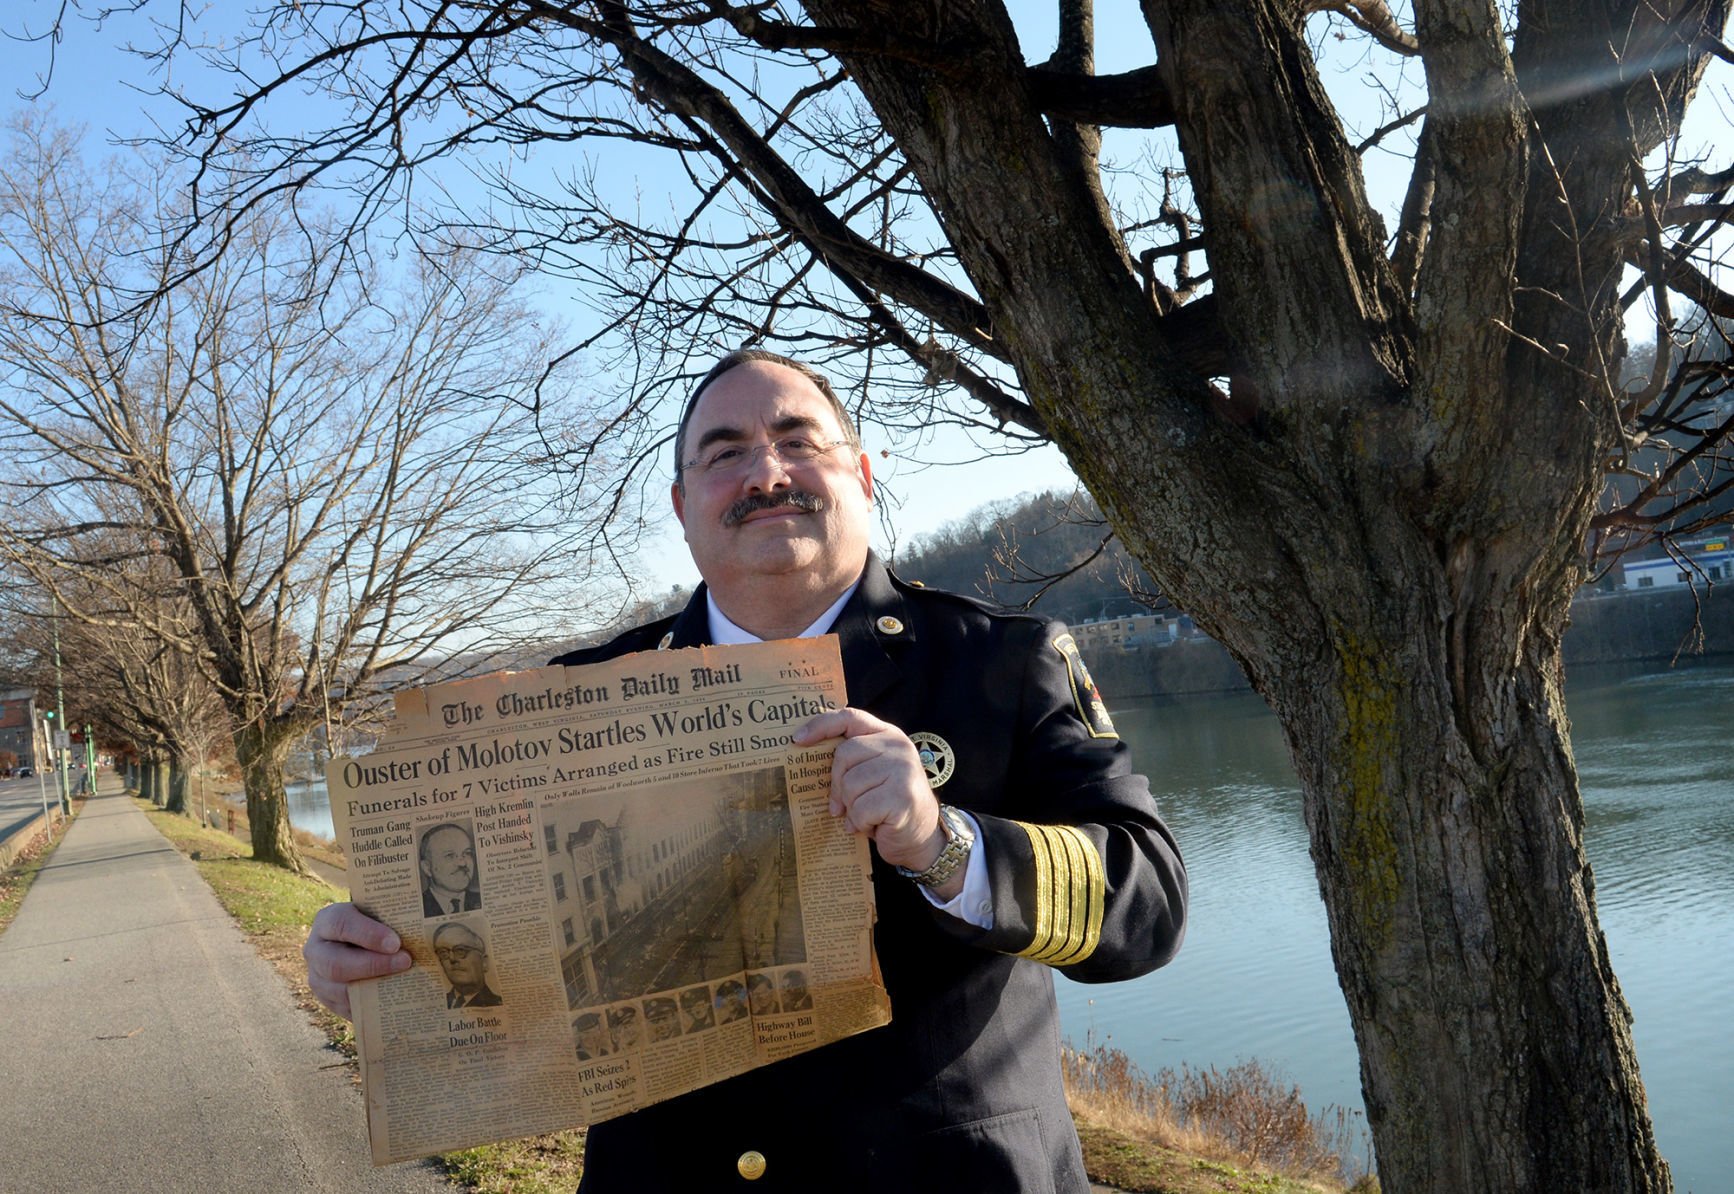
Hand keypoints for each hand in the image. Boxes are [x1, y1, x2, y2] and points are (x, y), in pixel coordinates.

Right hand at [304, 901, 412, 1018]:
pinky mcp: (328, 1000)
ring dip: (373, 989)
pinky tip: (394, 1001)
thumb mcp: (378, 914)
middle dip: (373, 965)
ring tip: (404, 983)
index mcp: (328, 920)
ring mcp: (318, 978)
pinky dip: (371, 1006)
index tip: (395, 943)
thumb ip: (393, 916)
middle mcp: (316, 950)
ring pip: (340, 991)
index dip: (368, 934)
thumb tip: (426, 923)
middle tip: (406, 962)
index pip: (341, 924)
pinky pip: (346, 1008)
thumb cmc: (375, 923)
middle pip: (336, 964)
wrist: (360, 943)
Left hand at [793, 707, 947, 878]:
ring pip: (850, 784)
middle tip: (841, 806)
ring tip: (867, 816)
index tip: (797, 739)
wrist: (922, 837)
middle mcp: (898, 746)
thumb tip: (807, 757)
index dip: (821, 725)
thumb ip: (852, 760)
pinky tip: (875, 825)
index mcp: (888, 735)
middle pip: (845, 754)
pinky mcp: (902, 796)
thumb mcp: (873, 773)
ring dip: (852, 808)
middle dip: (837, 784)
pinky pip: (861, 809)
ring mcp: (903, 769)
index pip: (850, 717)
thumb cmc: (888, 805)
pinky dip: (861, 823)